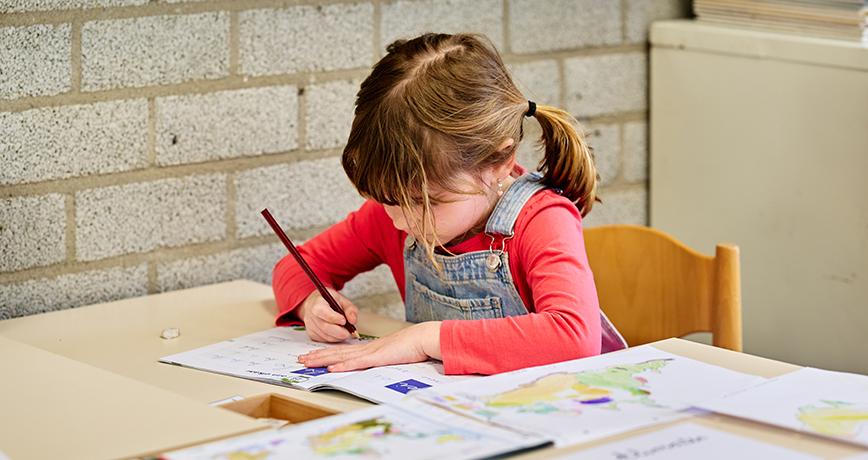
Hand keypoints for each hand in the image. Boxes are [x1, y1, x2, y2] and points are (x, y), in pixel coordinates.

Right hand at [296, 288, 358, 342]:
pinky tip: (338, 333)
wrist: (314, 304)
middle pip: (325, 327)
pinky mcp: (311, 334)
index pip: (322, 311)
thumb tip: (353, 321)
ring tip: (345, 332)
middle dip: (340, 332)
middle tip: (350, 331)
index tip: (344, 321)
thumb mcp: (342, 300)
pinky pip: (324, 340)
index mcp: (317, 302)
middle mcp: (311, 315)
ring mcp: (310, 325)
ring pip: (326, 336)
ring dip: (339, 336)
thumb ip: (350, 309)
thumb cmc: (329, 301)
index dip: (333, 318)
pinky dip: (334, 338)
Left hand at [298, 321, 441, 371]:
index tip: (313, 356)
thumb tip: (377, 364)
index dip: (327, 353)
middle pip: (337, 352)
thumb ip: (384, 358)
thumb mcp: (394, 354)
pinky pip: (357, 363)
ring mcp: (371, 352)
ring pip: (342, 357)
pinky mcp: (378, 358)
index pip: (343, 351)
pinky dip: (343, 366)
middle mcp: (367, 349)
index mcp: (370, 348)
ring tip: (307, 363)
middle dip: (317, 356)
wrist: (423, 337)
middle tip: (301, 360)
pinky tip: (332, 368)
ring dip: (323, 360)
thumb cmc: (413, 345)